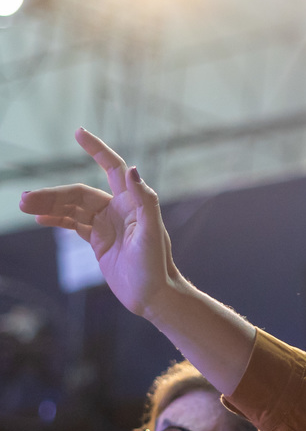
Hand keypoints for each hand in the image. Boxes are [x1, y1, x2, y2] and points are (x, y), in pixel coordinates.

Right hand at [18, 129, 181, 317]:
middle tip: (24, 199)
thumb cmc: (156, 266)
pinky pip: (74, 224)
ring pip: (73, 208)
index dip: (97, 150)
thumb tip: (132, 169)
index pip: (113, 168)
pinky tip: (40, 219)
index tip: (78, 133)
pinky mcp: (100, 241)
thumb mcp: (152, 232)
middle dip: (53, 194)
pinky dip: (57, 219)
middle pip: (80, 193)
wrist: (153, 296)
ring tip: (24, 206)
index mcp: (133, 203)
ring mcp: (108, 225)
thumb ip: (145, 200)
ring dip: (49, 206)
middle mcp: (120, 210)